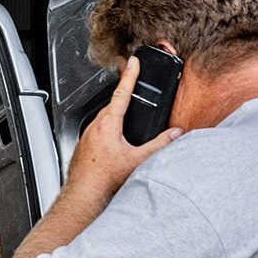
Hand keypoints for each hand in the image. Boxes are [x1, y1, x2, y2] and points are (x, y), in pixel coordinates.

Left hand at [66, 55, 182, 200]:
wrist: (83, 196)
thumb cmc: (103, 179)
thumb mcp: (137, 160)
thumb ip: (159, 145)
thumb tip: (174, 134)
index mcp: (107, 124)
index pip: (122, 93)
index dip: (130, 75)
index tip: (133, 62)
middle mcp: (94, 127)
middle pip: (112, 105)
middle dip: (123, 97)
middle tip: (133, 87)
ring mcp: (86, 137)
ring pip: (103, 119)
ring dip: (115, 117)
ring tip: (126, 120)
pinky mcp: (83, 148)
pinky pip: (97, 132)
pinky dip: (107, 132)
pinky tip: (114, 144)